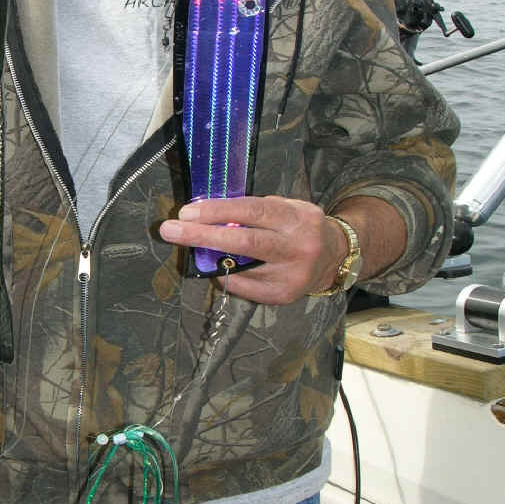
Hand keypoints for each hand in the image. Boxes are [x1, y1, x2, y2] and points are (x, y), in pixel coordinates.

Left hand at [158, 196, 348, 304]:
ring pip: (240, 267)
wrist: (334, 257)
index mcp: (297, 218)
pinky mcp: (283, 295)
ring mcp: (291, 275)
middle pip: (244, 242)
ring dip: (209, 256)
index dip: (217, 211)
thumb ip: (254, 210)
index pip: (252, 211)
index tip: (187, 212)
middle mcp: (297, 247)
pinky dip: (225, 275)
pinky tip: (217, 266)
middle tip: (170, 229)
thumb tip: (210, 214)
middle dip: (202, 235)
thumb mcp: (286, 208)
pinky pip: (244, 286)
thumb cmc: (299, 227)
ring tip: (189, 245)